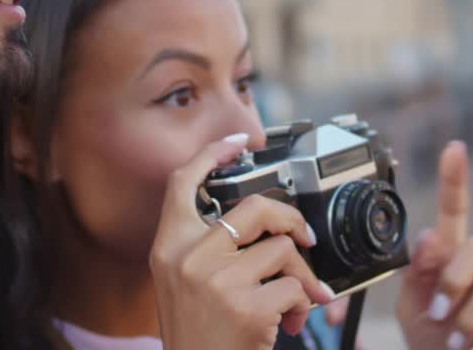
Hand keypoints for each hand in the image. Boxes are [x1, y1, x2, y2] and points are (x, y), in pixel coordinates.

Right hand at [150, 136, 336, 349]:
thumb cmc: (196, 334)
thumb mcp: (179, 283)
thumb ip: (204, 247)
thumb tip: (257, 221)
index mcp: (168, 247)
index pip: (182, 183)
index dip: (211, 154)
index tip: (238, 142)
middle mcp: (188, 258)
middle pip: (254, 208)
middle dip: (290, 219)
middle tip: (305, 237)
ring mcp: (218, 282)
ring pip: (284, 250)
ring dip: (299, 278)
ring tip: (293, 301)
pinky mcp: (248, 308)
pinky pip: (295, 289)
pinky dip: (302, 306)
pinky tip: (290, 323)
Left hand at [395, 141, 472, 349]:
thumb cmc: (432, 340)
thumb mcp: (411, 307)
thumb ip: (417, 274)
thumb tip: (430, 236)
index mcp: (452, 258)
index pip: (454, 212)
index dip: (454, 179)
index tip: (454, 148)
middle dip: (453, 281)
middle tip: (438, 316)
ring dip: (467, 321)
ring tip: (458, 344)